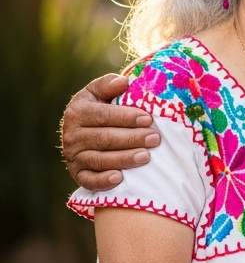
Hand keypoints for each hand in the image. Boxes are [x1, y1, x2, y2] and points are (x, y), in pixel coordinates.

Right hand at [61, 74, 158, 189]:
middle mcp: (71, 135)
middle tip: (155, 139)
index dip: (126, 118)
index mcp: (77, 112)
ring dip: (123, 159)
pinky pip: (88, 180)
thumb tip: (124, 81)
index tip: (148, 119)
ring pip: (99, 159)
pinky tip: (119, 178)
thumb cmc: (100, 107)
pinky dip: (102, 181)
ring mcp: (73, 156)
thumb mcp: (99, 92)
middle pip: (104, 138)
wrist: (84, 130)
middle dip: (132, 139)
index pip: (103, 115)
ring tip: (146, 157)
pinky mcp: (77, 173)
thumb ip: (108, 84)